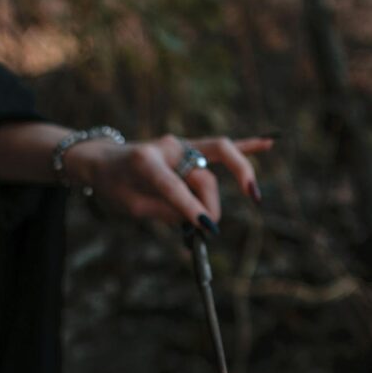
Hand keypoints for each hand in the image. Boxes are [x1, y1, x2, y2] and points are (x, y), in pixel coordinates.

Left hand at [63, 133, 274, 228]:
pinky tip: (270, 143)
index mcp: (145, 160)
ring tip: (253, 195)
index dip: (190, 208)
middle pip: (202, 174)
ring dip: (239, 174)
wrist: (101, 159)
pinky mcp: (189, 147)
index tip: (206, 229)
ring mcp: (181, 144)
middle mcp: (167, 147)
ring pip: (219, 153)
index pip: (173, 186)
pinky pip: (221, 145)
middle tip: (209, 228)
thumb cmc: (113, 184)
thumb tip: (198, 217)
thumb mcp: (130, 206)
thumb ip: (163, 210)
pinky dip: (245, 144)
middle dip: (211, 203)